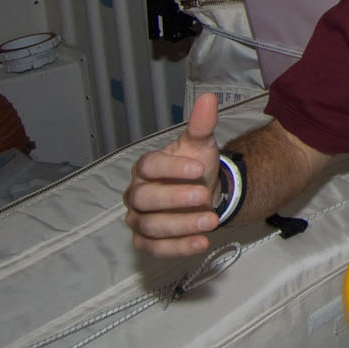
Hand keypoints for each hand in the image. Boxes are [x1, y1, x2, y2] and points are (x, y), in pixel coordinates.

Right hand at [124, 92, 223, 257]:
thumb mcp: (200, 145)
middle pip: (143, 199)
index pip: (148, 166)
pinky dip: (177, 248)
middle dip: (174, 199)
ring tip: (211, 221)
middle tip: (204, 196)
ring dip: (181, 226)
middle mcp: (137, 194)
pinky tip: (201, 243)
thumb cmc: (194, 167)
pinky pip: (155, 248)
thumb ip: (201, 125)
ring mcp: (139, 219)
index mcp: (146, 167)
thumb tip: (209, 98)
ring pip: (150, 226)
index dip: (172, 168)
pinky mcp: (147, 241)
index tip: (200, 168)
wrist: (202, 192)